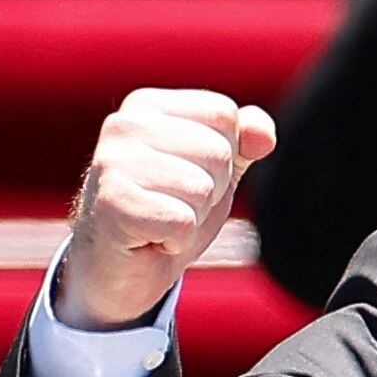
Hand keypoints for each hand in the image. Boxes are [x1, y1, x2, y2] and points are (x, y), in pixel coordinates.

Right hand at [56, 89, 277, 330]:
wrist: (117, 270)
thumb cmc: (166, 212)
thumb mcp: (216, 170)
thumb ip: (244, 141)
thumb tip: (264, 136)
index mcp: (148, 106)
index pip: (224, 113)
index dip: (225, 156)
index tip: (189, 176)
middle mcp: (125, 124)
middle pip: (219, 151)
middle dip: (211, 191)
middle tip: (173, 205)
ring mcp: (112, 162)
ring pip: (203, 188)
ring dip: (193, 218)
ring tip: (160, 221)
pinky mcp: (112, 203)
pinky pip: (182, 222)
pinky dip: (177, 241)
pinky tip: (150, 239)